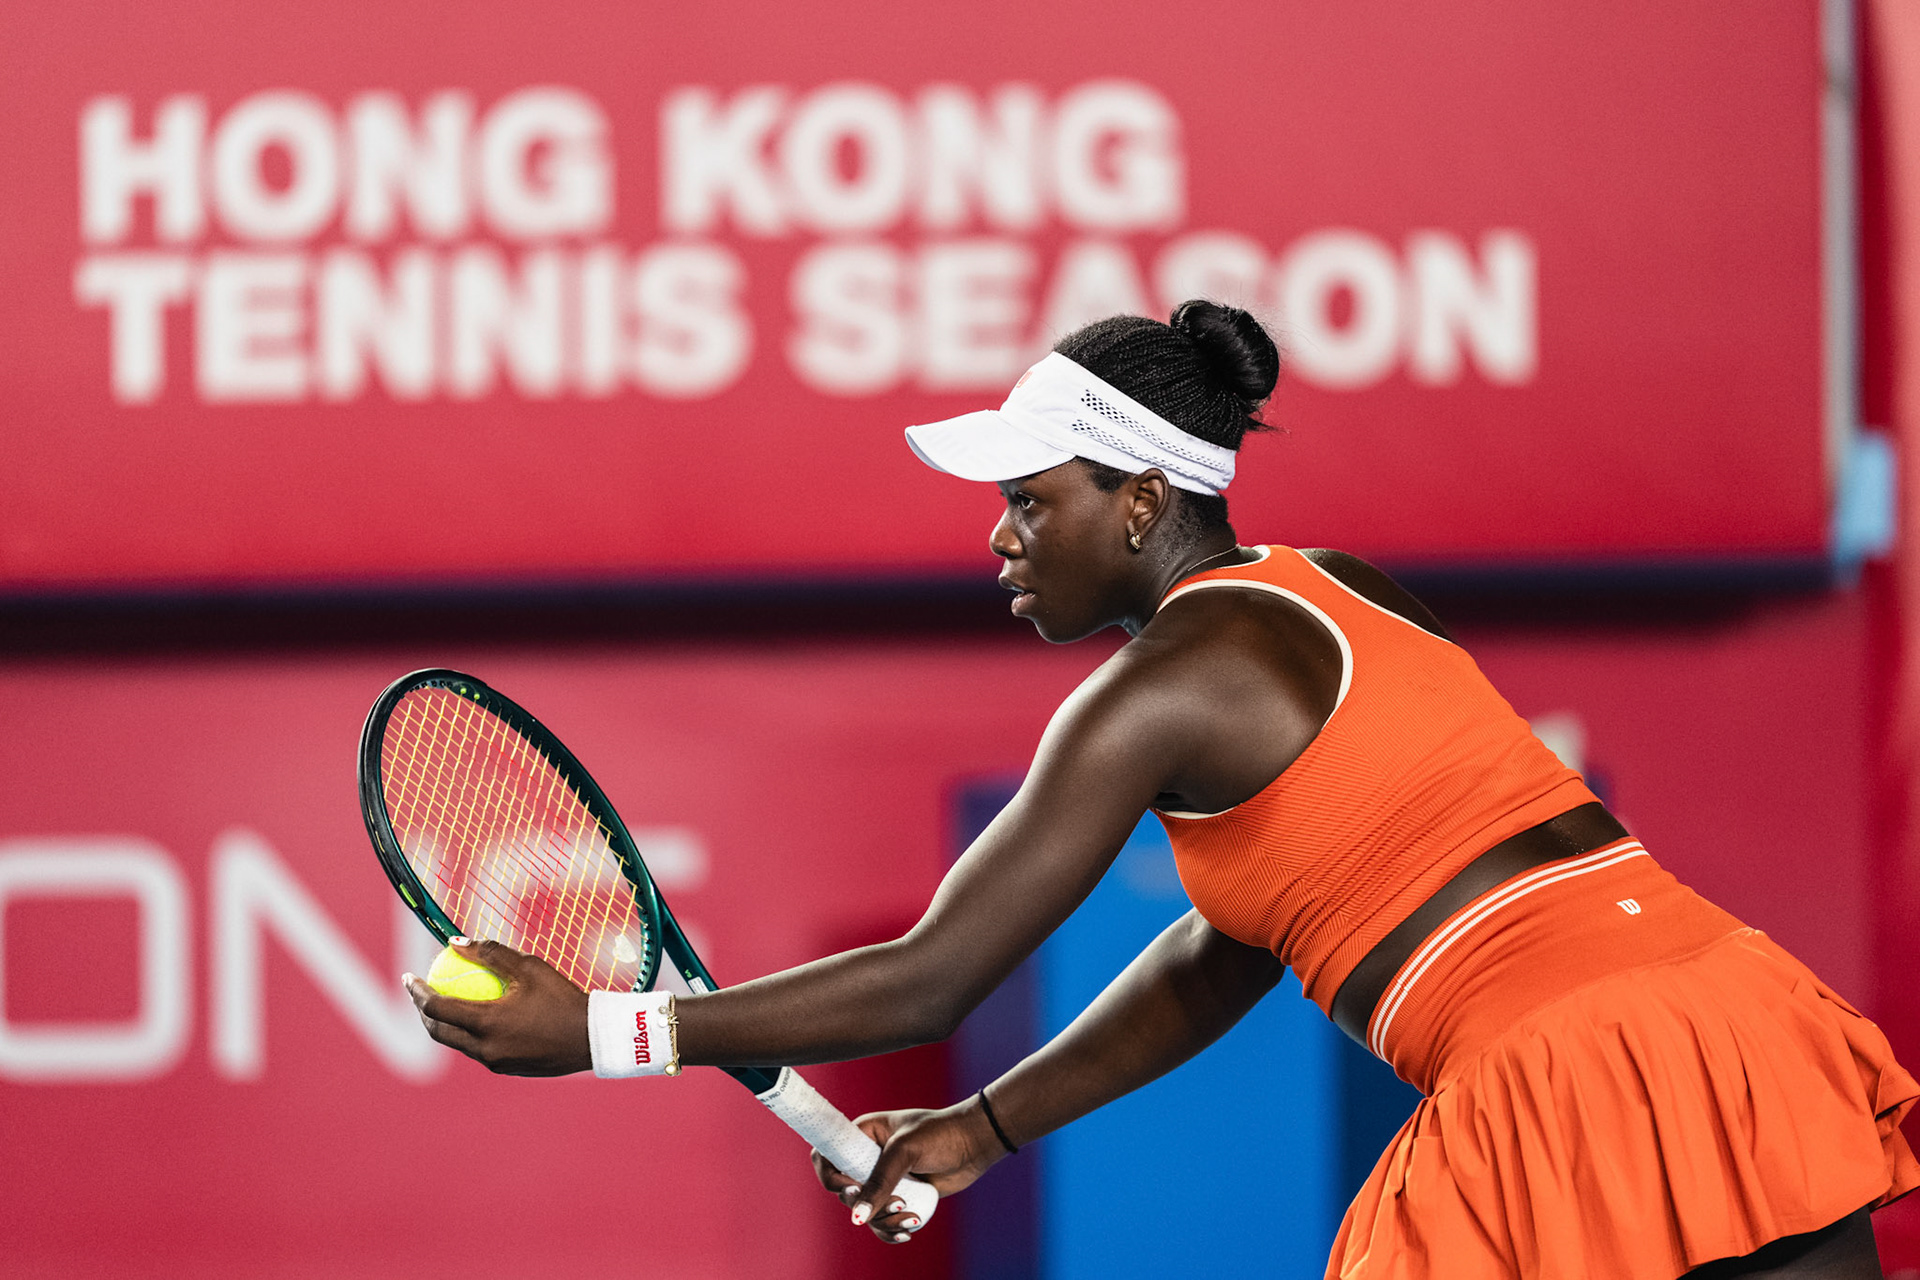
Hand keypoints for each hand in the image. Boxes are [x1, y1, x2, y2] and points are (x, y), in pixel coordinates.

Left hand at [402, 939, 591, 1075]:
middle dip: (422, 1013)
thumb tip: (454, 942)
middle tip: (421, 992)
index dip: (417, 992)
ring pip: (458, 1043)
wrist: (593, 1038)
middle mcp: (485, 1048)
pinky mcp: (507, 1069)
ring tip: (447, 1004)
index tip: (410, 976)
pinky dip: (471, 1033)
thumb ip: (491, 953)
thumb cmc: (562, 997)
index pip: (436, 1008)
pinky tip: (480, 1018)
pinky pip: (479, 1050)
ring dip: (445, 1025)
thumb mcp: (528, 967)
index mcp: (486, 1023)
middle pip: (438, 1032)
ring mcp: (495, 1063)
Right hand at [811, 1097, 1011, 1242]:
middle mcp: (868, 1159)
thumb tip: (857, 1216)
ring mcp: (884, 1180)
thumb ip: (880, 1182)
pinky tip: (909, 1231)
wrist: (975, 1143)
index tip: (852, 1188)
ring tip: (911, 1216)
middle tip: (897, 1201)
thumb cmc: (940, 1133)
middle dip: (867, 1205)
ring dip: (884, 1222)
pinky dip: (892, 1231)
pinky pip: (883, 1222)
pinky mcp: (900, 1197)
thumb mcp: (905, 1151)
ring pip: (865, 1213)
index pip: (827, 1157)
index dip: (830, 1177)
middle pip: (845, 1193)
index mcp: (863, 1135)